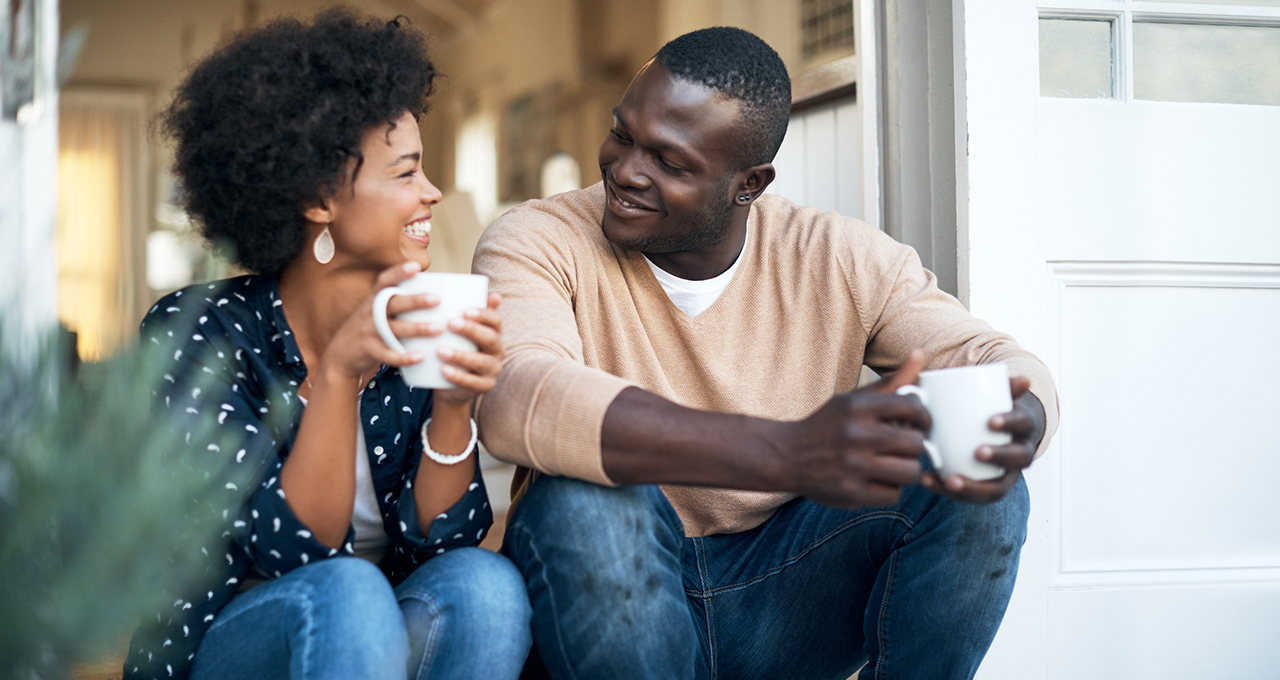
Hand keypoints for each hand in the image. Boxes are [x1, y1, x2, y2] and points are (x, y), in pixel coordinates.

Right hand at [317, 261, 440, 384]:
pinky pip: (387, 354)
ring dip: (417, 328)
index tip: (416, 266)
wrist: (340, 355)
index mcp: (373, 300)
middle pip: (393, 303)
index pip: (384, 281)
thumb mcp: (375, 312)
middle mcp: (370, 313)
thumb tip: (431, 292)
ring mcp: (368, 331)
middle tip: (437, 299)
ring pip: (394, 329)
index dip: (399, 272)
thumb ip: (395, 302)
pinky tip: (420, 356)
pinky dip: (403, 356)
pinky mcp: (368, 350)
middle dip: (415, 300)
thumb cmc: (368, 330)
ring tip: (439, 328)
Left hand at [431, 293, 503, 404]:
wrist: (449, 384)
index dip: (484, 314)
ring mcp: (492, 370)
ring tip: (440, 350)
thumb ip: (460, 312)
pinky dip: (459, 376)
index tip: (465, 310)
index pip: (495, 320)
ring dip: (461, 355)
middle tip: (451, 323)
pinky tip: (444, 370)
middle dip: (472, 330)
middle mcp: (497, 350)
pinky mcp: (484, 386)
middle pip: (491, 338)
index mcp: (493, 333)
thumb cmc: (453, 349)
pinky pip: (474, 383)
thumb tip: (465, 288)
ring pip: (482, 362)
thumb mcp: (456, 331)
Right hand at [777, 350, 930, 507]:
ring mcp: (853, 466)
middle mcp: (856, 435)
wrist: (786, 456)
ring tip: (895, 464)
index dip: (923, 416)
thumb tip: (920, 354)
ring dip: (906, 469)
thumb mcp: (853, 399)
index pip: (913, 407)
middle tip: (905, 446)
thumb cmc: (828, 426)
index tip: (918, 423)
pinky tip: (877, 479)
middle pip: (916, 443)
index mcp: (858, 407)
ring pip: (910, 472)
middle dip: (915, 445)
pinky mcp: (851, 492)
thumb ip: (891, 382)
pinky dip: (889, 488)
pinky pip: (893, 494)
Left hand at [920, 375, 1040, 503]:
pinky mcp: (984, 488)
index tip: (989, 421)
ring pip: (996, 488)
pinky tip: (927, 480)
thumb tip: (1023, 379)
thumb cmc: (990, 408)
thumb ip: (999, 384)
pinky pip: (970, 496)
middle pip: (1018, 459)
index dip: (1009, 423)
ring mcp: (1004, 475)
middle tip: (977, 452)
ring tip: (949, 480)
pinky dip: (948, 491)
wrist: (996, 430)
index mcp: (1023, 426)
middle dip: (999, 457)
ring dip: (973, 487)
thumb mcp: (995, 394)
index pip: (1022, 424)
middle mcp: (1020, 454)